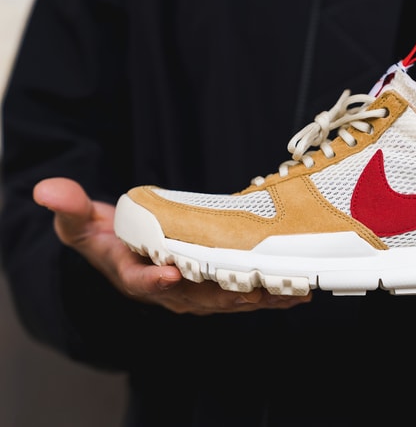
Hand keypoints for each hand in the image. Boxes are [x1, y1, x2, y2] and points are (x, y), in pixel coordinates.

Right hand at [33, 177, 311, 314]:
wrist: (121, 248)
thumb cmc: (104, 236)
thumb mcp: (81, 222)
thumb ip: (70, 208)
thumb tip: (48, 189)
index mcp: (132, 274)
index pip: (143, 281)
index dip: (156, 279)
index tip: (171, 271)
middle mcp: (165, 290)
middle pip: (199, 297)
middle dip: (232, 293)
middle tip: (262, 285)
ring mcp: (190, 293)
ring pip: (226, 299)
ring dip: (259, 297)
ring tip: (293, 290)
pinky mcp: (209, 289)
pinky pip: (239, 295)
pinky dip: (267, 296)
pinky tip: (295, 292)